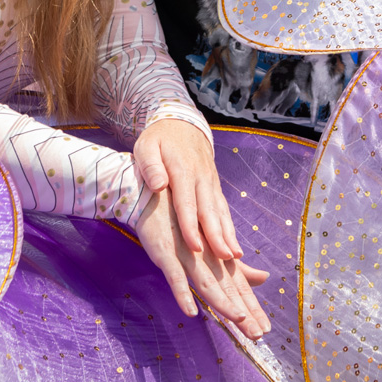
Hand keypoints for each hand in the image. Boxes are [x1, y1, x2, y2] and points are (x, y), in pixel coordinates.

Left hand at [132, 118, 243, 261]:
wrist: (182, 124)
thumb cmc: (159, 139)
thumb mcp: (146, 146)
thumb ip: (150, 165)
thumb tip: (159, 185)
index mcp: (183, 170)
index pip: (187, 203)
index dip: (191, 226)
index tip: (195, 247)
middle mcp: (201, 178)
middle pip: (209, 211)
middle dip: (217, 236)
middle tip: (225, 258)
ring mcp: (211, 182)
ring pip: (220, 211)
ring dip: (228, 234)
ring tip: (235, 256)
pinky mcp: (214, 186)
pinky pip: (223, 209)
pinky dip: (229, 227)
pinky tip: (234, 245)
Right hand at [135, 186, 271, 337]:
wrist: (153, 195)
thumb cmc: (185, 222)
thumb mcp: (214, 246)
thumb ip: (236, 265)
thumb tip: (264, 278)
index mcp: (219, 255)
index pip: (239, 286)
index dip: (252, 307)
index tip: (265, 330)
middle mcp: (208, 255)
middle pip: (228, 287)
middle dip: (244, 311)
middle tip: (259, 334)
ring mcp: (187, 253)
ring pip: (206, 282)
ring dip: (222, 301)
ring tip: (238, 319)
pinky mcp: (165, 251)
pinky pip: (174, 275)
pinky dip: (182, 293)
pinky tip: (191, 310)